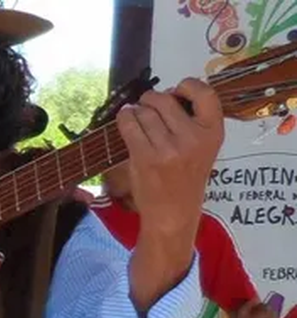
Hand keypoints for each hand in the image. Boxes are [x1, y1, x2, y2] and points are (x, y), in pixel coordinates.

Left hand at [117, 79, 225, 252]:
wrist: (173, 211)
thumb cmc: (186, 177)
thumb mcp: (204, 147)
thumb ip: (193, 120)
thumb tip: (168, 92)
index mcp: (213, 132)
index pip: (205, 93)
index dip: (187, 85)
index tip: (177, 90)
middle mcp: (193, 138)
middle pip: (165, 100)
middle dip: (152, 99)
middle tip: (148, 106)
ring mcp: (168, 148)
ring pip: (144, 111)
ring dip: (136, 110)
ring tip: (137, 116)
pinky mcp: (145, 156)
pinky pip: (129, 124)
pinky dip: (124, 117)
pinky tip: (126, 118)